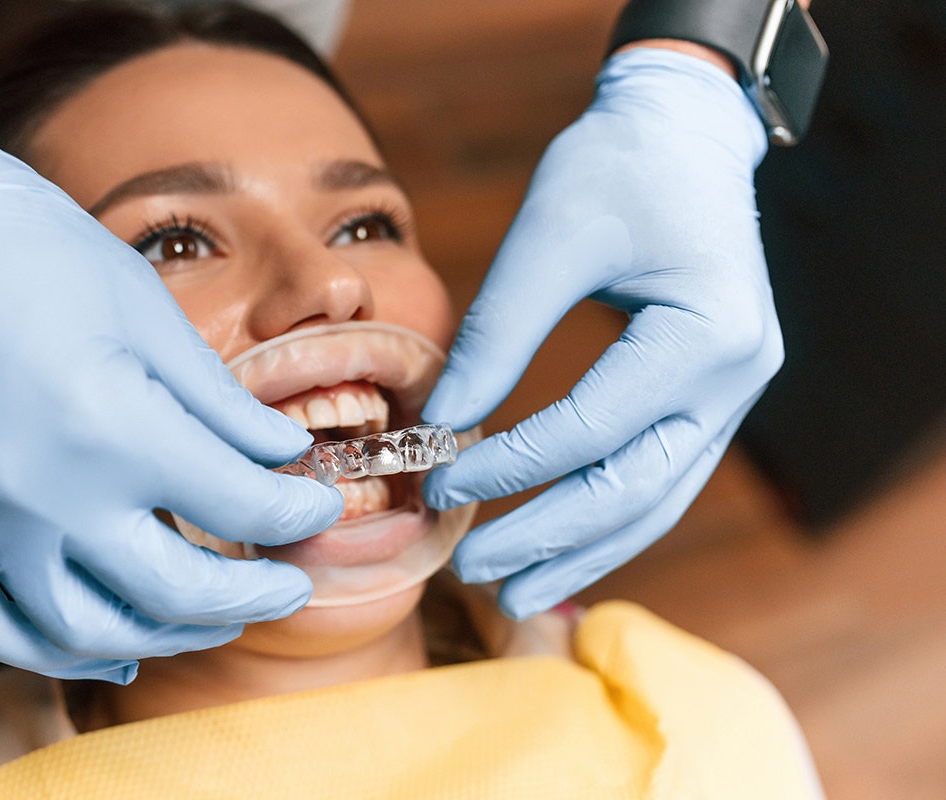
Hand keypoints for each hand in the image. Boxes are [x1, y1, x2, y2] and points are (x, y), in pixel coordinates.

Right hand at [0, 103, 342, 681]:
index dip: (297, 512)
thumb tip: (285, 457)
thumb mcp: (142, 308)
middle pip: (177, 590)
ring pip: (91, 631)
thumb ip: (219, 401)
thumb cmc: (19, 246)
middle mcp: (46, 496)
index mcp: (111, 424)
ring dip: (169, 636)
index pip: (237, 504)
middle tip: (292, 582)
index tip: (321, 505)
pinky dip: (61, 651)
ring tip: (215, 616)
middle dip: (255, 594)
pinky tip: (111, 646)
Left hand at [423, 50, 780, 617]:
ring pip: (657, 500)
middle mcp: (737, 378)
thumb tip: (442, 423)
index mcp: (706, 334)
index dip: (512, 465)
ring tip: (515, 595)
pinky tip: (559, 549)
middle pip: (635, 489)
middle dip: (549, 538)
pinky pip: (661, 476)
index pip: (593, 428)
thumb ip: (498, 333)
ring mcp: (734, 394)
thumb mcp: (549, 235)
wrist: (683, 130)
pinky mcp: (712, 395)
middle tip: (472, 572)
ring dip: (583, 551)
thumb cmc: (616, 166)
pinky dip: (608, 518)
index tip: (443, 482)